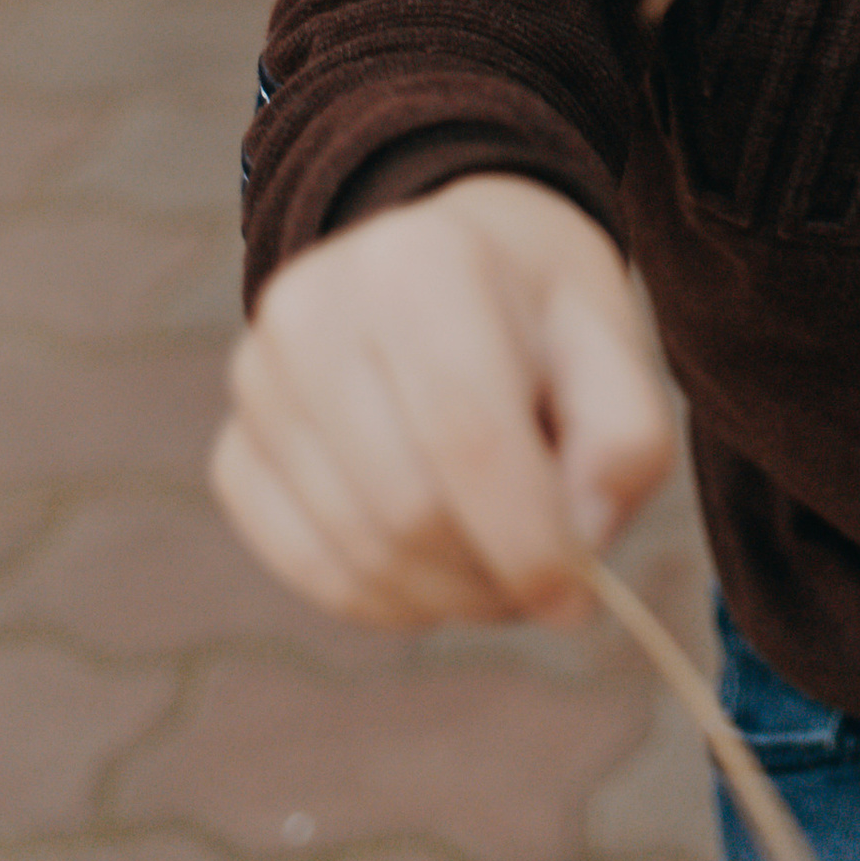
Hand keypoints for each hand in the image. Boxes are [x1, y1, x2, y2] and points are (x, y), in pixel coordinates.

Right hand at [210, 175, 674, 629]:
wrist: (445, 264)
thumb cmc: (538, 314)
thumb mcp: (612, 342)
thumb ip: (625, 440)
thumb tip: (577, 545)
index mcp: (421, 261)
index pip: (467, 435)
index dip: (527, 540)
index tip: (577, 596)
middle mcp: (315, 310)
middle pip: (407, 507)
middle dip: (490, 575)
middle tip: (548, 583)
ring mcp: (258, 381)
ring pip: (357, 551)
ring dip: (445, 594)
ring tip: (499, 563)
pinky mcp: (234, 448)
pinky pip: (305, 567)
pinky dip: (383, 598)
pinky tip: (435, 567)